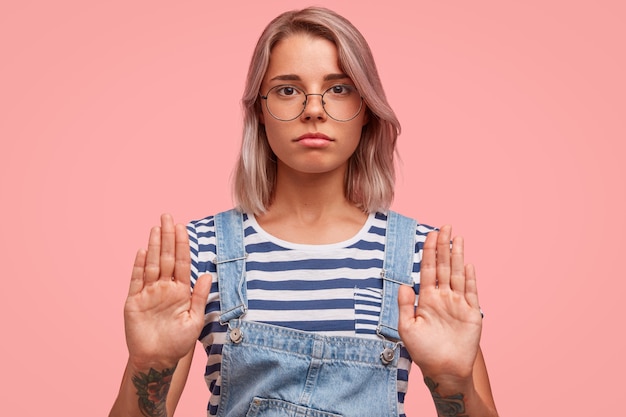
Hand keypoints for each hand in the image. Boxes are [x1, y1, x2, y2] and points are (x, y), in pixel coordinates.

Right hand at [124, 214, 211, 369]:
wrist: (158, 361)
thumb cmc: (178, 342)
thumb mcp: (195, 320)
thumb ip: (200, 297)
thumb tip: (207, 274)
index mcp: (180, 291)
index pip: (181, 262)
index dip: (181, 245)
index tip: (183, 227)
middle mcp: (164, 288)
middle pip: (165, 257)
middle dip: (167, 237)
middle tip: (167, 216)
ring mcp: (148, 293)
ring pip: (151, 264)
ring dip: (153, 246)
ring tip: (156, 228)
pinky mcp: (134, 301)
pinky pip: (136, 280)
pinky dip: (138, 265)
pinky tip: (141, 250)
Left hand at [398, 225, 482, 381]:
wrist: (443, 371)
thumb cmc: (423, 352)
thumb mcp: (407, 328)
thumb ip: (405, 306)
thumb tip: (404, 284)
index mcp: (427, 299)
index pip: (428, 270)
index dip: (429, 252)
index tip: (430, 234)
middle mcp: (443, 297)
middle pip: (444, 267)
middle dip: (444, 247)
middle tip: (445, 226)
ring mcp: (458, 304)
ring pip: (458, 274)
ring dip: (457, 257)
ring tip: (457, 238)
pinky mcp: (471, 314)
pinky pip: (471, 292)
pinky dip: (470, 279)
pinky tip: (469, 264)